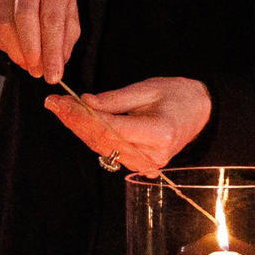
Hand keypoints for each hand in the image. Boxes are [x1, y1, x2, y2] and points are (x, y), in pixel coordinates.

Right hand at [0, 0, 80, 83]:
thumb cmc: (52, 6)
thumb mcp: (67, 20)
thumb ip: (64, 42)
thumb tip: (55, 66)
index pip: (52, 17)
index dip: (52, 50)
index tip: (53, 75)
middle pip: (25, 16)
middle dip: (31, 50)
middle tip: (36, 72)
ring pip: (3, 22)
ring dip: (15, 51)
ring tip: (26, 63)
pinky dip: (1, 44)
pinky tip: (13, 50)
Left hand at [45, 77, 211, 175]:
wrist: (201, 112)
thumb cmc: (178, 95)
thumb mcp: (148, 88)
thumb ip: (115, 99)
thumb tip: (85, 102)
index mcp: (159, 133)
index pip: (110, 128)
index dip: (81, 116)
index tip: (60, 101)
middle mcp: (152, 155)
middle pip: (102, 141)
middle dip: (74, 121)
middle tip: (52, 103)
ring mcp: (147, 164)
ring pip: (103, 148)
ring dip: (79, 129)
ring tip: (60, 108)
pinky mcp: (141, 166)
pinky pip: (111, 152)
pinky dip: (92, 136)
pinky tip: (77, 121)